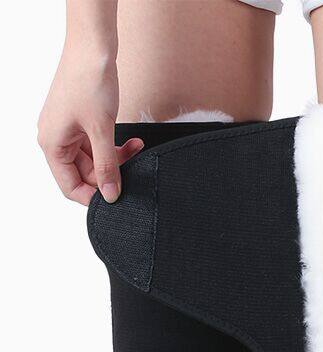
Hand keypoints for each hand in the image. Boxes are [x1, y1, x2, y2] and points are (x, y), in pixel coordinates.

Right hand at [38, 43, 141, 204]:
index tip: (118, 199)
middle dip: (111, 174)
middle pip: (85, 174)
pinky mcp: (82, 121)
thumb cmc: (89, 82)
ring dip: (117, 159)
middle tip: (134, 171)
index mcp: (52, 144)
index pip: (70, 186)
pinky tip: (135, 143)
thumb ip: (107, 167)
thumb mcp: (102, 131)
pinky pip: (99, 144)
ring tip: (137, 151)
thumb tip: (112, 195)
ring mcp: (69, 130)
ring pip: (95, 160)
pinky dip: (116, 146)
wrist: (93, 47)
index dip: (94, 197)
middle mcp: (57, 139)